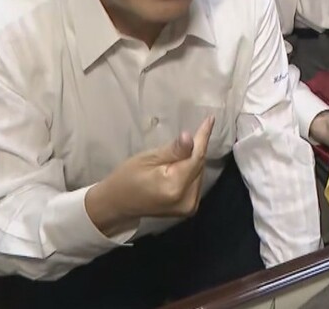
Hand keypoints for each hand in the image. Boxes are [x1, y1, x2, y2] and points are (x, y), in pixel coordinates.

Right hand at [87, 116, 214, 234]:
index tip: (210, 119)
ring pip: (199, 173)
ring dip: (193, 160)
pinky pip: (195, 182)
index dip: (203, 137)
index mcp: (175, 187)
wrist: (117, 204)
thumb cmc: (127, 178)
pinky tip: (182, 164)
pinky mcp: (188, 208)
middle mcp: (187, 200)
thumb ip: (173, 150)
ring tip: (180, 152)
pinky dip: (191, 170)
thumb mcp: (147, 158)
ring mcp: (189, 207)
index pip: (196, 157)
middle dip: (196, 149)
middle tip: (193, 133)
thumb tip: (190, 137)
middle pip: (199, 166)